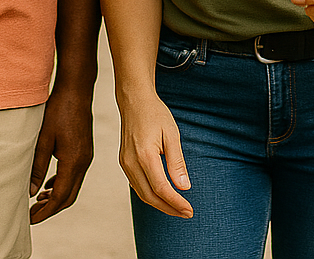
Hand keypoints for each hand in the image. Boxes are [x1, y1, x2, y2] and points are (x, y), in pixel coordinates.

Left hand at [29, 84, 93, 223]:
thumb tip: (31, 192)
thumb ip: (37, 166)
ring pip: (73, 187)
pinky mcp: (85, 150)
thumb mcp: (43, 139)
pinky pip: (75, 175)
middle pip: (69, 196)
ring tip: (37, 201)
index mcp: (73, 161)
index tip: (30, 219)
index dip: (45, 211)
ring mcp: (86, 156)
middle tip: (31, 214)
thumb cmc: (58, 110)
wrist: (77, 90)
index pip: (60, 196)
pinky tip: (48, 185)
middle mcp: (83, 162)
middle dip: (51, 209)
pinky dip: (62, 185)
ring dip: (57, 198)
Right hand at [118, 93, 192, 218]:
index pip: (161, 188)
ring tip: (177, 208)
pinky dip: (150, 195)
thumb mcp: (172, 134)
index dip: (176, 202)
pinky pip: (137, 185)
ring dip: (160, 204)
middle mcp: (131, 163)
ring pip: (142, 194)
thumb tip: (184, 187)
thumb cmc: (155, 114)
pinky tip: (162, 195)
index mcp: (144, 155)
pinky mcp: (124, 162)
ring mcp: (125, 164)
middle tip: (186, 213)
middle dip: (169, 208)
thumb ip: (177, 162)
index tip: (189, 210)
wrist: (134, 100)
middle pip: (150, 196)